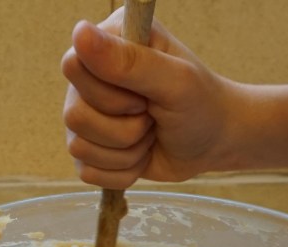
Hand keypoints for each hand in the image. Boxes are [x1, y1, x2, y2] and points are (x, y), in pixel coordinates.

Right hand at [62, 11, 240, 187]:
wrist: (213, 142)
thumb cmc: (200, 104)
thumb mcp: (175, 80)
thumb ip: (129, 61)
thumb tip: (80, 33)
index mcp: (109, 42)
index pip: (73, 66)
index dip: (108, 93)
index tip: (144, 94)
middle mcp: (90, 76)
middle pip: (73, 115)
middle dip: (123, 128)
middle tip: (152, 116)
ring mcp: (86, 114)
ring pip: (79, 147)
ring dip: (125, 151)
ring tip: (150, 134)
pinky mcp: (89, 149)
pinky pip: (86, 171)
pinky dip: (121, 171)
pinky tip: (141, 155)